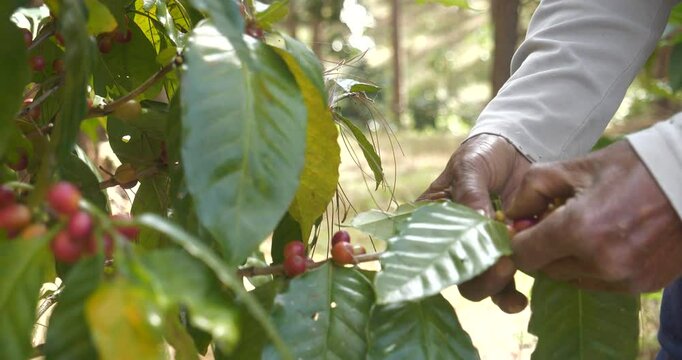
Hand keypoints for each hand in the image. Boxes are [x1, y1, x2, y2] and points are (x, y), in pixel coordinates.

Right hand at [419, 134, 530, 312]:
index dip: (438, 262)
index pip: (424, 251)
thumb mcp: (470, 166)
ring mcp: (479, 251)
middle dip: (477, 277)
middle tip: (501, 264)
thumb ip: (470, 192)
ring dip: (495, 288)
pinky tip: (521, 298)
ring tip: (512, 272)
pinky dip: (512, 294)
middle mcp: (452, 243)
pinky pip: (505, 283)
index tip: (463, 255)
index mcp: (432, 222)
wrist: (517, 150)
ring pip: (479, 284)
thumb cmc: (482, 155)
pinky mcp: (506, 256)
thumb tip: (477, 220)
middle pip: (455, 273)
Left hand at [506, 141, 681, 292]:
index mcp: (578, 230)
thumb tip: (510, 217)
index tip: (525, 227)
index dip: (519, 240)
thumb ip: (531, 191)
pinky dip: (595, 266)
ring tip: (586, 227)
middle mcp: (600, 262)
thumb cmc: (631, 167)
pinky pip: (599, 283)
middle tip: (557, 221)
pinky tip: (608, 238)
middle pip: (546, 269)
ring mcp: (623, 278)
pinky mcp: (642, 285)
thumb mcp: (573, 168)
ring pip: (571, 278)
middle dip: (544, 247)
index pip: (524, 255)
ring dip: (569, 258)